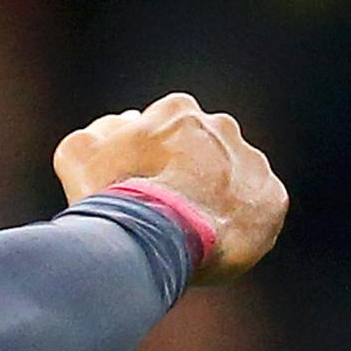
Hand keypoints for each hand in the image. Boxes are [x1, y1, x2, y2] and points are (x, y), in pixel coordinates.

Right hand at [53, 92, 288, 283]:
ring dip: (213, 196)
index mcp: (178, 111)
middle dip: (186, 172)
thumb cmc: (113, 194)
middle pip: (202, 149)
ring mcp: (252, 163)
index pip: (163, 128)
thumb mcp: (77, 154)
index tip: (136, 183)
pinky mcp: (273, 199)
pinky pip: (256, 209)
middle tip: (163, 207)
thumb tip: (125, 127)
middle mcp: (222, 127)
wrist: (158, 239)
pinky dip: (237, 222)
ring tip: (188, 229)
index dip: (146, 157)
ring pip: (231, 177)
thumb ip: (99, 133)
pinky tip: (212, 240)